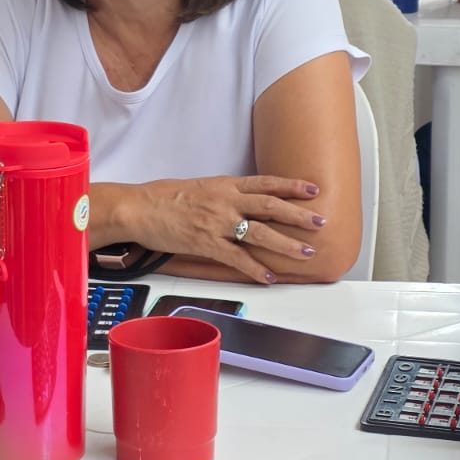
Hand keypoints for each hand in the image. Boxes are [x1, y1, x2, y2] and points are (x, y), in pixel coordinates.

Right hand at [131, 175, 325, 283]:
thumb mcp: (201, 186)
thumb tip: (242, 200)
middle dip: (299, 215)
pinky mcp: (206, 243)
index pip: (266, 183)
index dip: (291, 185)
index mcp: (226, 184)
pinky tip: (269, 277)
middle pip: (271, 206)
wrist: (140, 207)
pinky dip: (255, 268)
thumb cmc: (165, 197)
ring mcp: (217, 222)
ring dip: (286, 243)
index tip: (313, 188)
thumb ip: (225, 193)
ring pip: (260, 233)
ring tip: (305, 251)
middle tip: (320, 222)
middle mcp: (226, 201)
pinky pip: (236, 257)